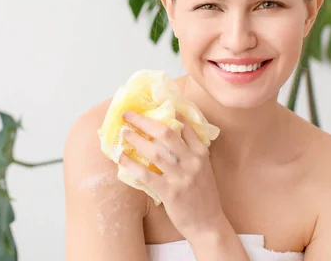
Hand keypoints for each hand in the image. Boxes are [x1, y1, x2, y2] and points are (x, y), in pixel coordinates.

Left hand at [118, 110, 224, 240]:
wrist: (208, 224)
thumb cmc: (202, 195)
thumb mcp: (203, 169)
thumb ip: (189, 151)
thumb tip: (170, 133)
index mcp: (201, 154)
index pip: (184, 126)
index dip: (167, 113)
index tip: (152, 105)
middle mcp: (192, 162)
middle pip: (165, 134)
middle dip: (144, 121)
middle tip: (128, 114)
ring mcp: (181, 177)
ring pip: (155, 152)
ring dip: (136, 140)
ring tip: (124, 133)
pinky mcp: (170, 192)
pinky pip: (147, 175)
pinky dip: (132, 165)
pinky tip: (122, 158)